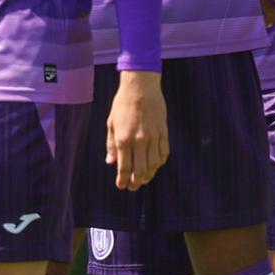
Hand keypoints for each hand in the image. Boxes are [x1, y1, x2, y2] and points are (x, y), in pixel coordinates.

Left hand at [107, 69, 169, 189]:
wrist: (141, 87)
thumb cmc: (123, 104)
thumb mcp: (111, 124)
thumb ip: (111, 145)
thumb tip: (111, 162)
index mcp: (124, 140)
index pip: (124, 168)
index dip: (122, 180)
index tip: (121, 186)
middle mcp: (139, 141)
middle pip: (140, 170)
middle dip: (135, 182)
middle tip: (132, 187)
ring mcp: (153, 137)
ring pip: (154, 165)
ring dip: (149, 175)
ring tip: (144, 179)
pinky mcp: (164, 132)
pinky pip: (164, 153)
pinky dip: (160, 162)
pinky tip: (155, 165)